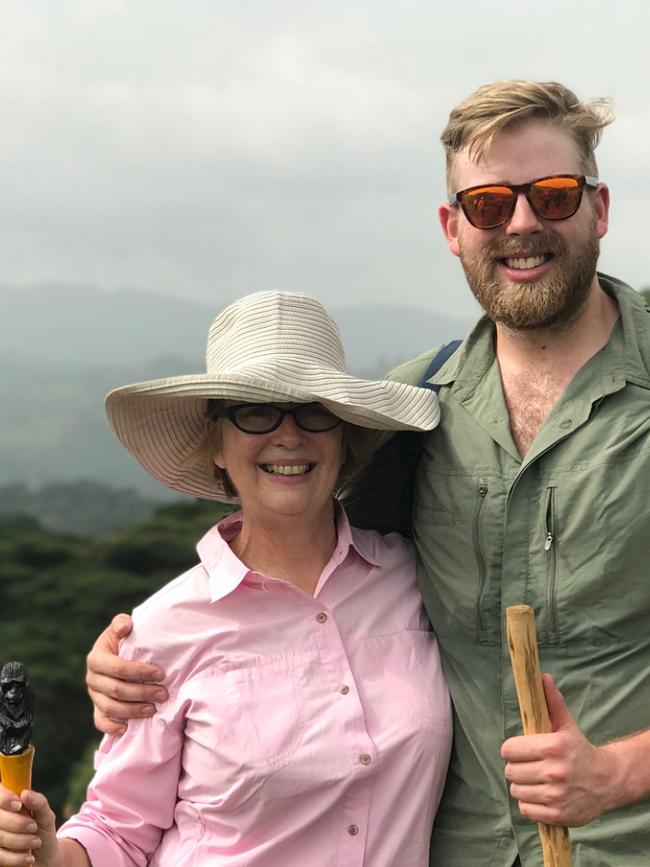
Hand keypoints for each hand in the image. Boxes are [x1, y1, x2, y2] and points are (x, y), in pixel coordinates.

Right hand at [0, 785, 59, 866]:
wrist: (45, 858)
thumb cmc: (43, 832)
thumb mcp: (46, 816)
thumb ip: (39, 803)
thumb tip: (25, 794)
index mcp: (8, 803)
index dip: (4, 798)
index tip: (18, 805)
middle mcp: (0, 817)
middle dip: (18, 823)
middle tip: (34, 827)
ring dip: (20, 840)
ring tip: (36, 841)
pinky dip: (15, 858)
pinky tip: (28, 857)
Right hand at [86, 613, 167, 735]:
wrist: (117, 654)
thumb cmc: (124, 640)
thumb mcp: (122, 627)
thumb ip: (121, 623)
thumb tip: (126, 626)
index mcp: (96, 658)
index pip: (117, 667)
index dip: (139, 672)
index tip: (160, 673)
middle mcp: (92, 678)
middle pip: (116, 690)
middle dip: (142, 692)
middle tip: (163, 694)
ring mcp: (94, 695)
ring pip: (110, 708)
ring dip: (133, 710)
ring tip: (154, 709)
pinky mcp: (97, 708)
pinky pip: (100, 722)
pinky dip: (112, 727)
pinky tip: (127, 728)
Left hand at [501, 674, 614, 826]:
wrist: (607, 781)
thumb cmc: (579, 750)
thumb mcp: (566, 725)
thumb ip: (552, 702)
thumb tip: (542, 677)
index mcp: (552, 747)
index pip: (509, 750)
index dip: (511, 750)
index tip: (519, 750)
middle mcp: (553, 772)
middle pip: (510, 771)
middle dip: (516, 767)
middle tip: (528, 765)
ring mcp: (555, 795)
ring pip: (516, 791)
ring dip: (522, 786)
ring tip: (535, 780)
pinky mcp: (557, 815)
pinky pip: (526, 810)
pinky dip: (529, 804)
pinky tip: (540, 795)